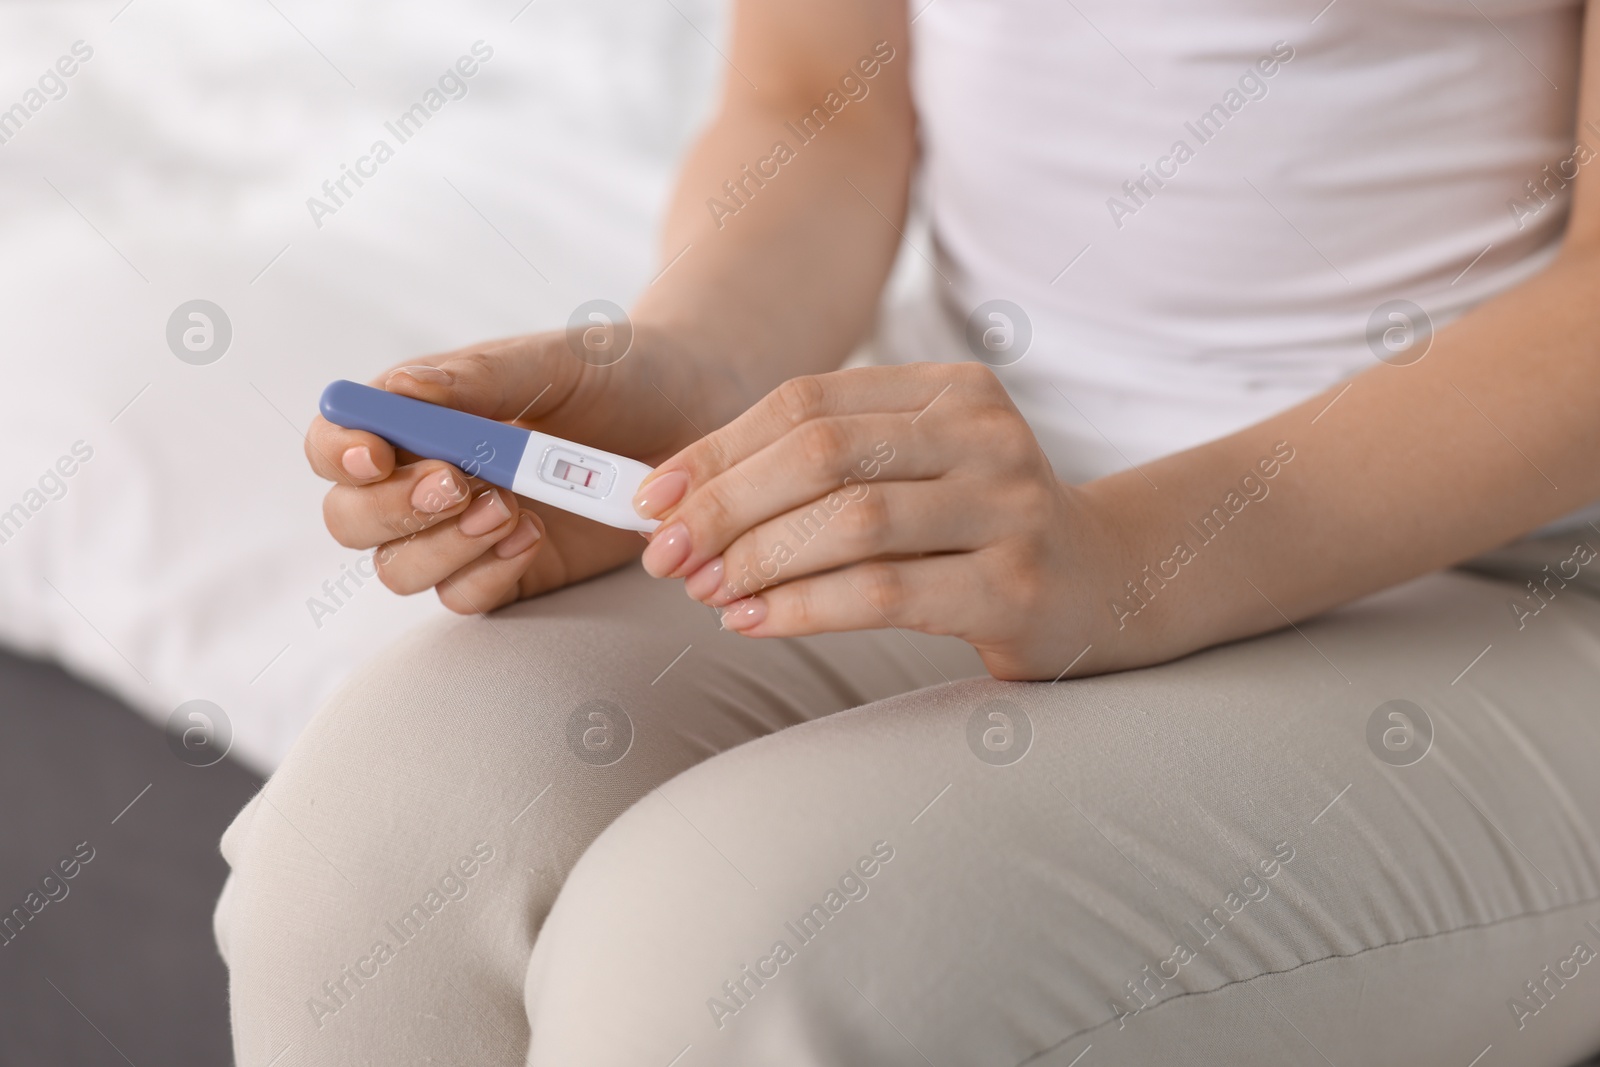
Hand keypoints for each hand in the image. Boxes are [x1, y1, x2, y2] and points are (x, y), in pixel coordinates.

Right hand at [306, 328, 735, 612]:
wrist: (691, 415)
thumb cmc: (613, 375)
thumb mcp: (549, 361)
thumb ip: (472, 379)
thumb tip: (391, 395)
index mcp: (420, 419)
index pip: (338, 443)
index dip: (340, 452)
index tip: (379, 453)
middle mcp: (427, 478)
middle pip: (352, 520)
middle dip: (394, 511)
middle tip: (461, 486)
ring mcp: (464, 533)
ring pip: (401, 569)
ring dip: (444, 547)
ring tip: (513, 511)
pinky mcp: (510, 574)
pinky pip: (465, 598)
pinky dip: (487, 574)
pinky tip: (534, 537)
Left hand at [631, 362, 1119, 679]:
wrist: (1106, 583)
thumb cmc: (978, 528)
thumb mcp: (915, 469)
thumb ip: (826, 467)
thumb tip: (683, 500)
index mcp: (951, 387)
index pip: (807, 402)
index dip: (718, 449)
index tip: (652, 497)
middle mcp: (985, 433)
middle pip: (823, 454)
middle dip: (726, 505)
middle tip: (666, 554)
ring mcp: (1008, 506)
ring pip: (852, 520)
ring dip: (759, 559)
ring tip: (704, 590)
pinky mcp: (1014, 585)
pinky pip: (885, 591)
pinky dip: (804, 607)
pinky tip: (753, 622)